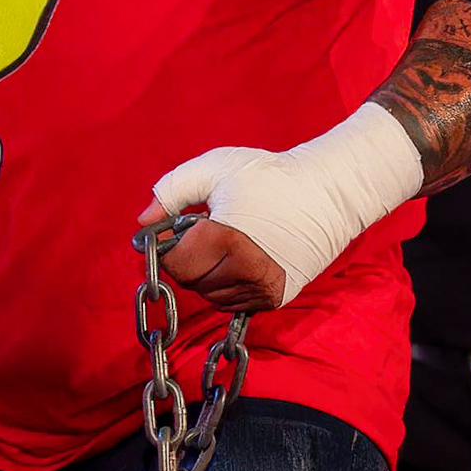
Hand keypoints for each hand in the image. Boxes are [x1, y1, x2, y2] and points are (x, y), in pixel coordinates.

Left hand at [140, 158, 297, 312]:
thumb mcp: (213, 169)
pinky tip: (241, 258)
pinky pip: (233, 301)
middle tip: (207, 230)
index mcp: (226, 241)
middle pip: (191, 281)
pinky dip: (228, 283)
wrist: (328, 192)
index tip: (178, 229)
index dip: (169, 246)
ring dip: (209, 272)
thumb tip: (143, 224)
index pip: (175, 264)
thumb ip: (171, 192)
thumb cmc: (269, 176)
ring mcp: (264, 289)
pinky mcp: (277, 297)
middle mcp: (246, 273)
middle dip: (190, 258)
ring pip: (211, 294)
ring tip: (228, 241)